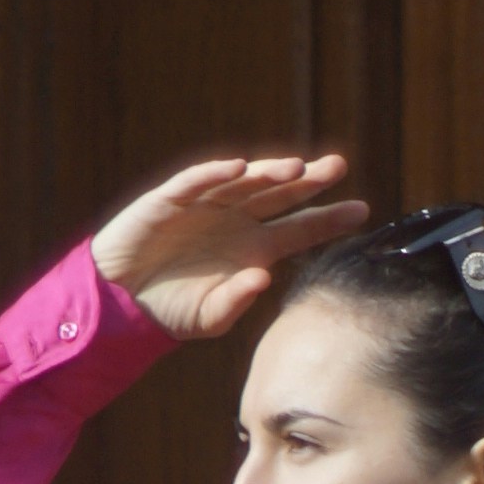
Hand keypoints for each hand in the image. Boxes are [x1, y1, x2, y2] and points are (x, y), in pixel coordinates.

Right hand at [88, 149, 371, 343]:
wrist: (122, 303)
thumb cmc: (170, 311)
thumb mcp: (208, 317)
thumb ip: (236, 300)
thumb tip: (263, 277)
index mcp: (254, 248)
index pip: (299, 228)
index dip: (329, 219)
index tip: (362, 212)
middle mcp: (237, 220)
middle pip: (280, 194)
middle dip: (308, 180)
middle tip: (337, 167)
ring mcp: (206, 206)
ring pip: (245, 181)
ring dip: (268, 171)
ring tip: (295, 167)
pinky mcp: (171, 200)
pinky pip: (195, 182)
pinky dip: (214, 172)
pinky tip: (237, 166)